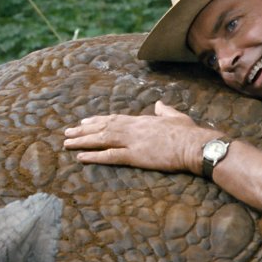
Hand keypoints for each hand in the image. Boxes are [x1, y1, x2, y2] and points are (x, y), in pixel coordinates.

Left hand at [62, 100, 219, 174]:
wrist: (195, 145)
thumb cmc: (189, 133)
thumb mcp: (176, 117)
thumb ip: (164, 110)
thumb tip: (159, 104)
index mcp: (142, 120)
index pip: (114, 118)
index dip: (97, 120)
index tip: (84, 122)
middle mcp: (133, 128)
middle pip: (103, 127)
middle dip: (83, 130)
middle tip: (67, 133)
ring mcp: (132, 141)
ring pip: (101, 139)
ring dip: (82, 141)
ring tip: (67, 144)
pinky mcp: (135, 155)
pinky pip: (109, 156)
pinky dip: (93, 156)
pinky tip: (81, 158)